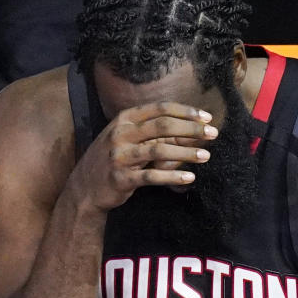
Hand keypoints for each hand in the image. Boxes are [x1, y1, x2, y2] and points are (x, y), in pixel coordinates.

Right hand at [70, 102, 217, 211]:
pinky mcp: (121, 178)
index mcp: (124, 119)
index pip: (160, 109)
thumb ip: (151, 132)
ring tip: (206, 156)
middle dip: (191, 129)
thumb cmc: (112, 160)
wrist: (84, 188)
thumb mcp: (126, 138)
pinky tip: (190, 178)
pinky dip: (172, 177)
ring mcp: (119, 156)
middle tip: (213, 134)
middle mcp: (121, 134)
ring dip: (186, 153)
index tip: (206, 118)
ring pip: (159, 150)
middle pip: (163, 126)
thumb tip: (188, 130)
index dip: (185, 112)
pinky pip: (151, 177)